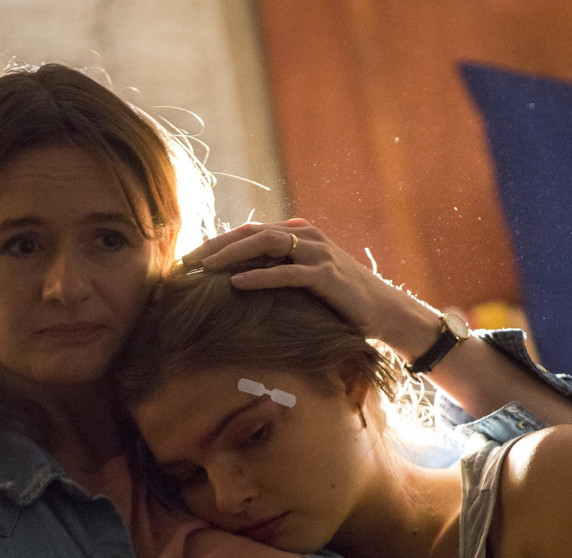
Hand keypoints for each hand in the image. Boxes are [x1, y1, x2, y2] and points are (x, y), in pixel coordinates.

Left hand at [183, 219, 441, 354]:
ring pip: (266, 244)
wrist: (384, 311)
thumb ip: (279, 272)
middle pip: (252, 233)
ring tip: (205, 269)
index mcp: (298, 234)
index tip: (189, 259)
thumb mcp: (305, 281)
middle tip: (187, 263)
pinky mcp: (326, 275)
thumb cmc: (341, 300)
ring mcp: (317, 253)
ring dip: (232, 255)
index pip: (249, 231)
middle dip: (216, 246)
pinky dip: (261, 277)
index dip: (217, 242)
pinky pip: (287, 273)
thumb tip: (238, 283)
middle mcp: (306, 236)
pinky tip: (237, 284)